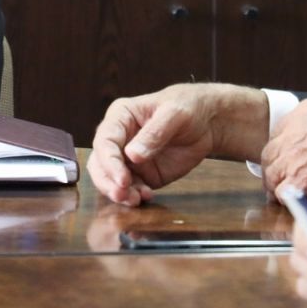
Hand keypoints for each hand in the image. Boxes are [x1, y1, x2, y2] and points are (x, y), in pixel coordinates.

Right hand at [87, 83, 268, 205]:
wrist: (206, 122)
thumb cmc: (188, 107)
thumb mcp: (175, 114)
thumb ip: (155, 133)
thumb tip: (132, 155)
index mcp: (121, 117)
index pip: (105, 141)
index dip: (109, 161)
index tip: (122, 179)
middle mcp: (119, 139)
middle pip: (100, 163)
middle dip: (108, 181)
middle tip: (123, 194)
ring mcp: (128, 158)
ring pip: (110, 179)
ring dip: (118, 193)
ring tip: (135, 200)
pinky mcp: (141, 174)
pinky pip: (130, 189)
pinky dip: (134, 196)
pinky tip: (146, 197)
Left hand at [259, 88, 306, 196]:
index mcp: (300, 115)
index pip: (279, 133)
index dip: (285, 145)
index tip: (291, 153)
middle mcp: (289, 136)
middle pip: (269, 154)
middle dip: (275, 165)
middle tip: (283, 175)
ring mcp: (290, 158)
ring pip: (271, 175)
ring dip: (277, 184)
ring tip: (285, 192)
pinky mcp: (299, 180)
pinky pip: (282, 193)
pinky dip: (286, 199)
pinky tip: (295, 201)